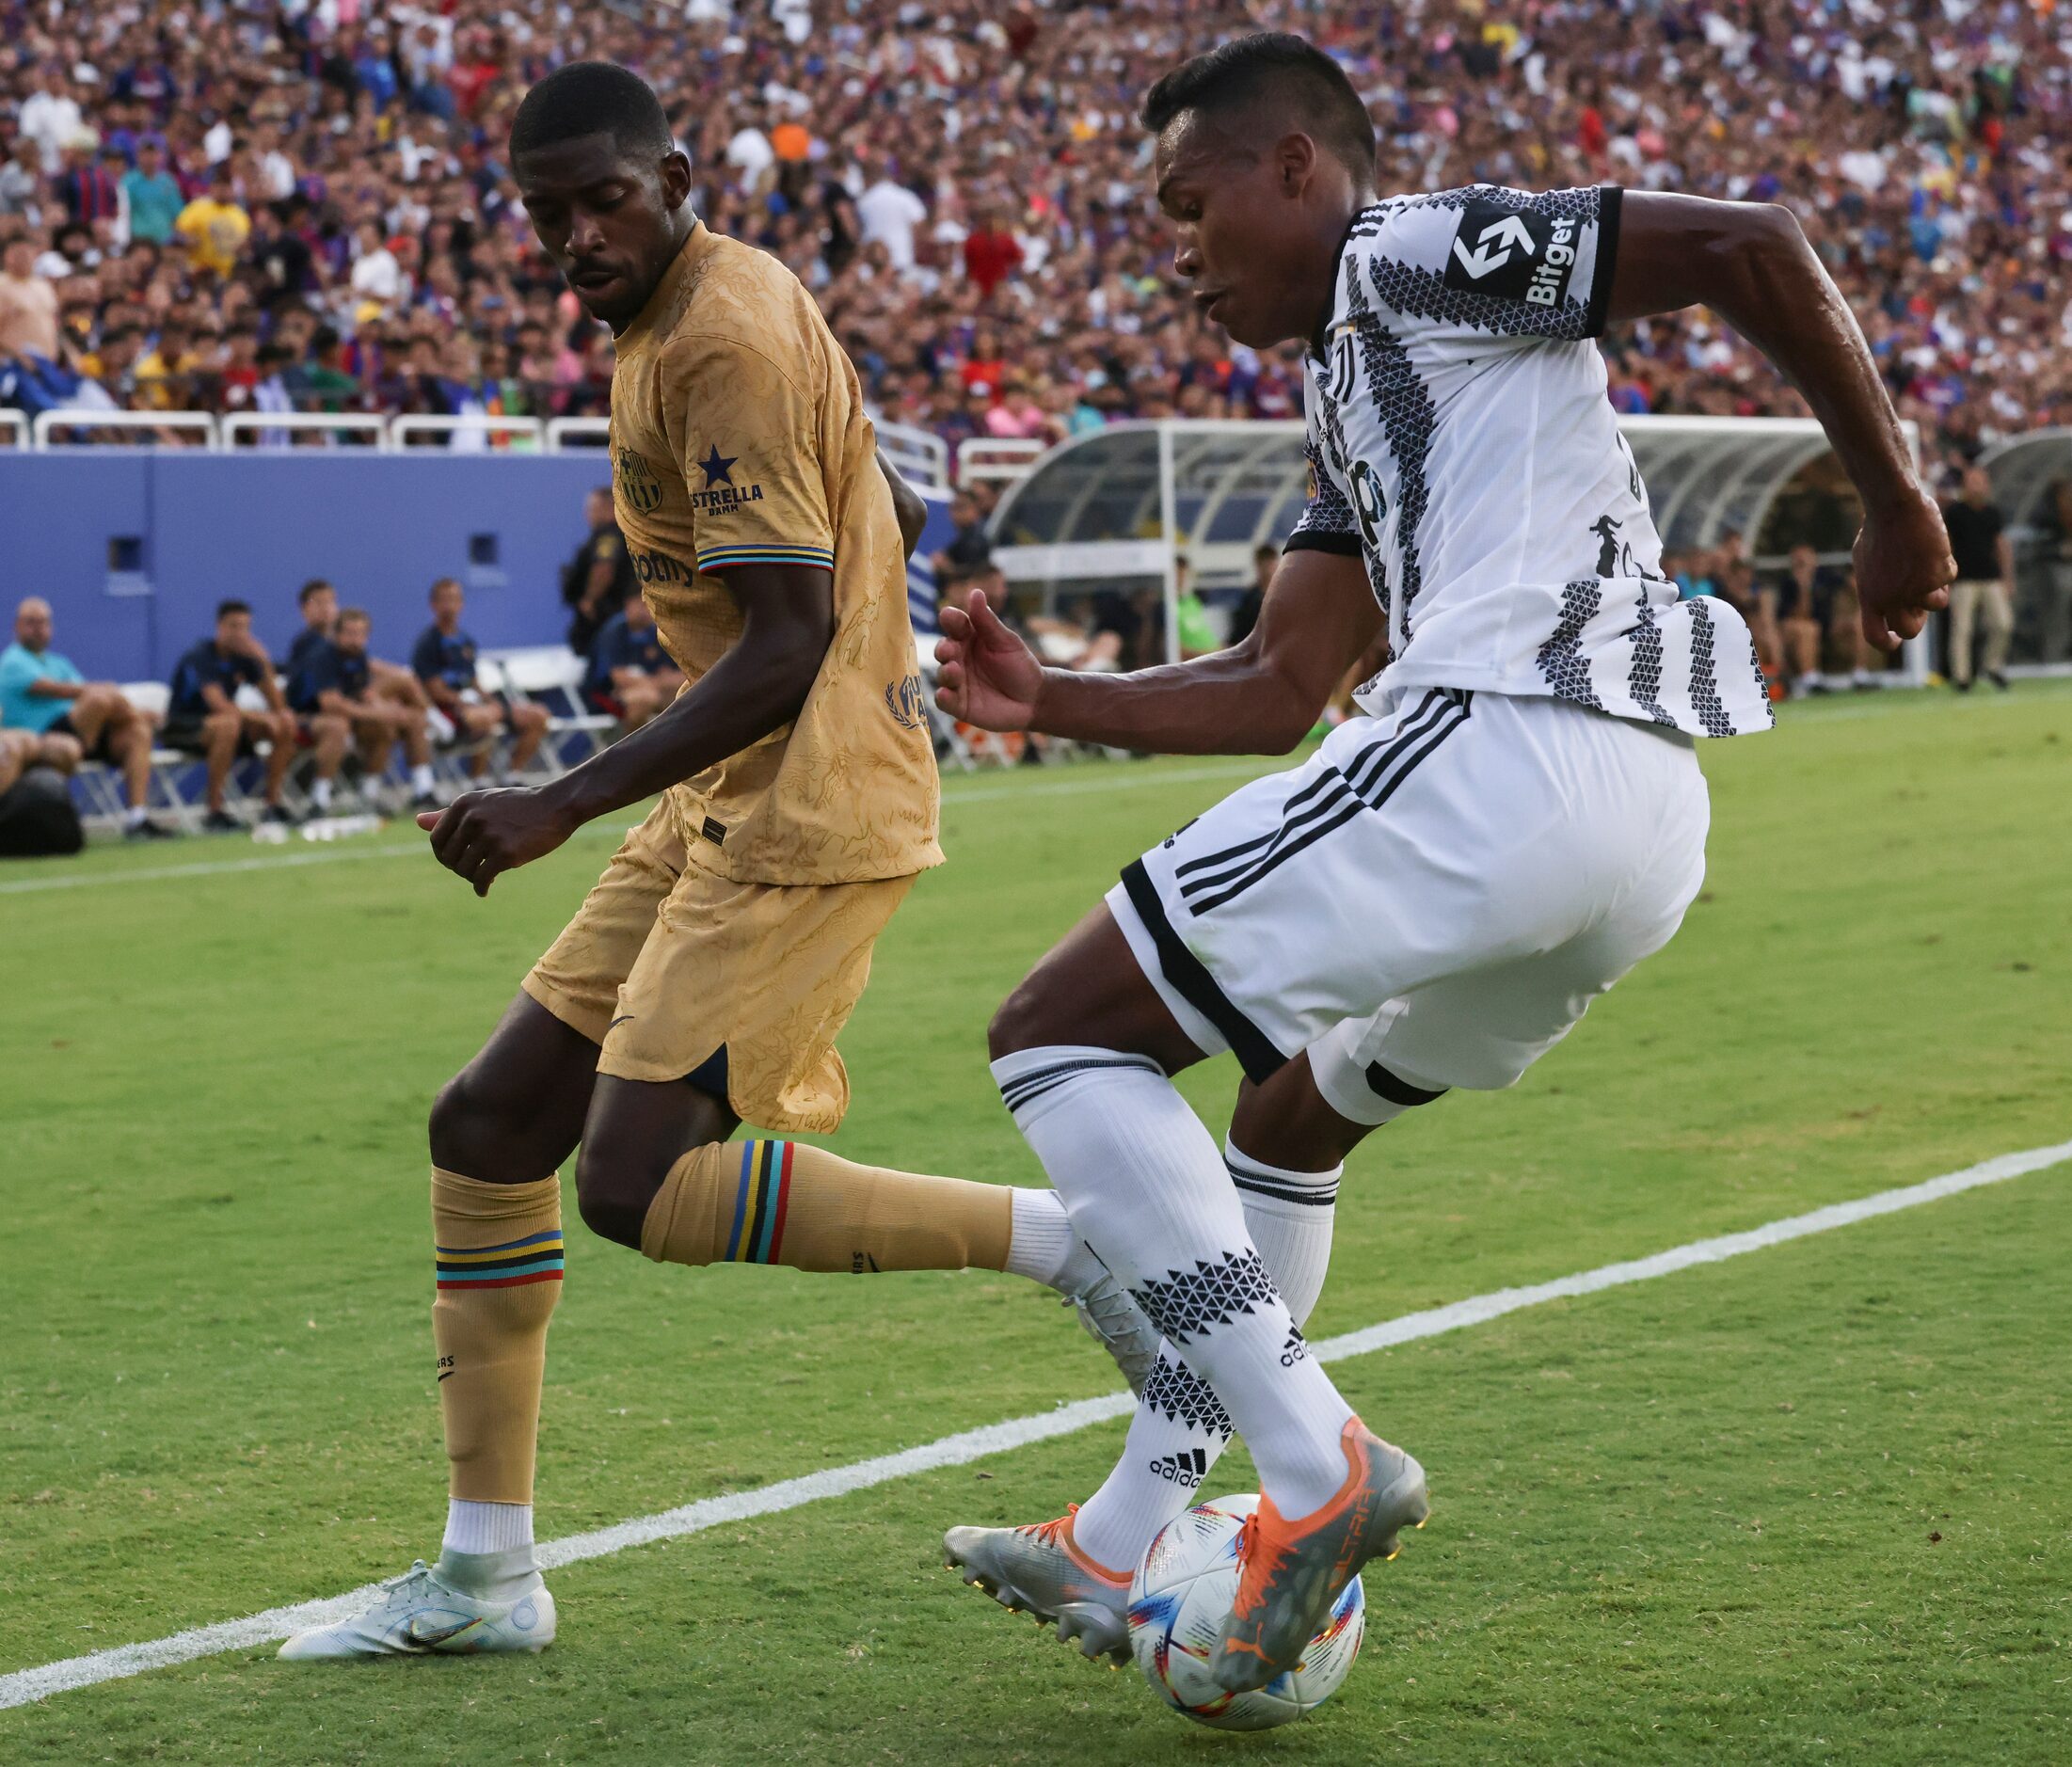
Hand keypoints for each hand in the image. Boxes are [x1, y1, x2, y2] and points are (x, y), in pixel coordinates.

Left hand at [418, 786, 576, 896]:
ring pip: (465, 870)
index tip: (457, 861)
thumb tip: (418, 822)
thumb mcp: (482, 803)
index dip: (443, 856)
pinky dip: (481, 888)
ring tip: (484, 876)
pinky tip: (486, 889)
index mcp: (463, 804)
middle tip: (474, 870)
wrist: (556, 806)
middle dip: (459, 868)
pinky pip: (482, 879)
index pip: (436, 840)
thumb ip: (449, 814)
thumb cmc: (519, 805)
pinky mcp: (506, 853)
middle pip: (448, 857)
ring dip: (472, 878)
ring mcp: (489, 836)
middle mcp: (472, 818)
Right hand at [933, 588, 1042, 730]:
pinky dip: (942, 697)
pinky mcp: (959, 705)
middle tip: (949, 649)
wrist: (1034, 700)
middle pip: (943, 649)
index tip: (950, 617)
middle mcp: (959, 658)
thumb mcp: (1006, 642)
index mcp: (969, 638)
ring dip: (945, 671)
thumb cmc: (1020, 666)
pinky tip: (945, 693)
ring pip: (942, 674)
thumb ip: (988, 621)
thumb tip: (975, 592)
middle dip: (943, 648)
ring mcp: (958, 682)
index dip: (951, 620)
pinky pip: (944, 700)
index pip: (954, 625)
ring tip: (954, 670)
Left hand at [1853, 485, 1954, 651]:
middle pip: (1910, 630)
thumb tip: (1889, 604)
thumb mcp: (1866, 563)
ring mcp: (1915, 589)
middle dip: (1919, 620)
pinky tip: (1933, 546)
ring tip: (1926, 565)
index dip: (1887, 642)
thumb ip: (1877, 586)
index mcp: (1870, 597)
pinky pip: (1948, 578)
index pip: (1875, 636)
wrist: (1893, 507)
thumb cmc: (1878, 530)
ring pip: (1937, 605)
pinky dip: (1945, 563)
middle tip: (1920, 602)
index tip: (1897, 640)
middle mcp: (1891, 599)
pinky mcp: (1937, 575)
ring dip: (1936, 589)